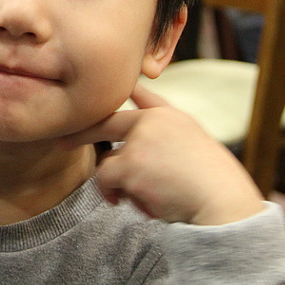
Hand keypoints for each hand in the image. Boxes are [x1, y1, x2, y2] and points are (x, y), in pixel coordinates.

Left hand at [62, 84, 264, 224]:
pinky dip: (115, 196)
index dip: (126, 89)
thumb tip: (130, 157)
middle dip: (82, 133)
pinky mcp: (130, 162)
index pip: (144, 95)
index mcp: (173, 118)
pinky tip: (143, 204)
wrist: (222, 201)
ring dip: (118, 186)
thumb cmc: (215, 187)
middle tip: (62, 140)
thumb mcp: (196, 152)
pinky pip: (106, 181)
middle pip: (107, 122)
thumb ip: (166, 144)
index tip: (112, 79)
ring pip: (107, 164)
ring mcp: (140, 139)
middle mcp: (154, 121)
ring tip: (148, 199)